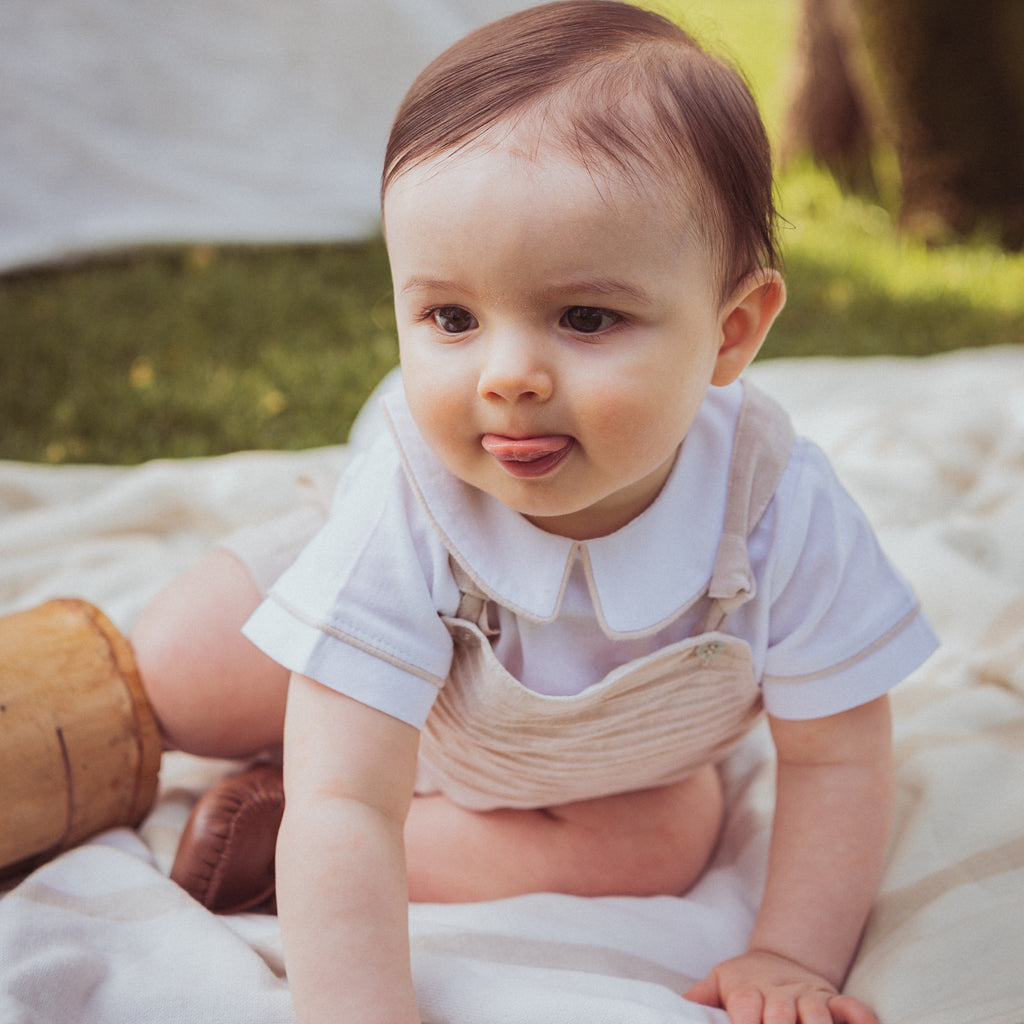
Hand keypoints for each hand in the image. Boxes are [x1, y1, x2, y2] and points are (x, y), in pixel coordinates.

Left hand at [684, 950, 879, 1023]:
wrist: (776, 962)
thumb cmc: (741, 984)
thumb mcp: (717, 984)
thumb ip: (699, 1000)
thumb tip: (674, 1010)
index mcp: (746, 990)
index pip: (745, 1006)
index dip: (746, 1022)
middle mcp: (778, 993)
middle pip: (781, 1012)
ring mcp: (808, 996)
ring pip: (816, 1011)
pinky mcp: (833, 1000)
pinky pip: (852, 1008)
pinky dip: (860, 1019)